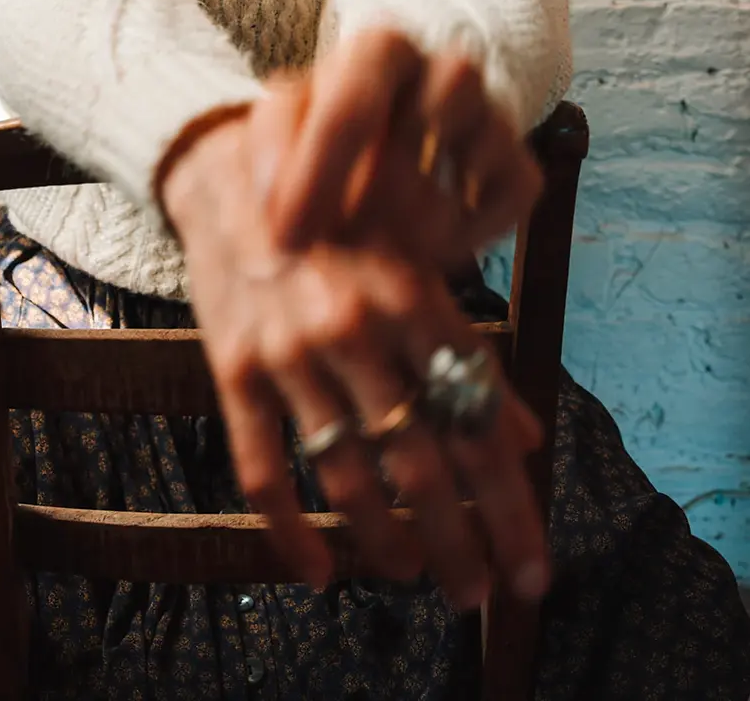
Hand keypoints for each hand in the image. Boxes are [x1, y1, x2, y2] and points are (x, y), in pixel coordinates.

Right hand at [159, 110, 549, 604]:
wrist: (233, 171)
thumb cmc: (341, 213)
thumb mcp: (415, 259)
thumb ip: (467, 346)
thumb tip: (524, 433)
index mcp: (413, 298)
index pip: (476, 421)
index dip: (510, 505)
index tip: (532, 569)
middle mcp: (356, 330)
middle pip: (420, 462)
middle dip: (457, 542)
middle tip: (478, 594)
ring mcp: (291, 354)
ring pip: (347, 476)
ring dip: (384, 543)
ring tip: (412, 577)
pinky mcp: (235, 369)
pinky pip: (261, 468)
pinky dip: (290, 531)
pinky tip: (319, 571)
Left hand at [249, 28, 543, 263]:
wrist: (395, 141)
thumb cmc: (328, 129)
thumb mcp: (287, 125)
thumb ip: (272, 152)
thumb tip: (280, 221)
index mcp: (379, 51)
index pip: (352, 102)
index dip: (318, 176)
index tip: (287, 238)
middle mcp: (445, 69)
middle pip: (423, 123)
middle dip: (371, 197)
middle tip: (337, 245)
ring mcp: (492, 113)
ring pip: (478, 142)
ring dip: (424, 207)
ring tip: (382, 249)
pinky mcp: (521, 165)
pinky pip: (511, 192)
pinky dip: (471, 230)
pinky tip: (429, 256)